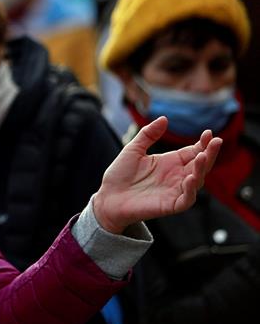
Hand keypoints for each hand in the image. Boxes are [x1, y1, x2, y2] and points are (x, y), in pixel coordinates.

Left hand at [92, 117, 221, 233]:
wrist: (108, 197)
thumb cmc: (120, 175)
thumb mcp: (133, 149)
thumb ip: (148, 134)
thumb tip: (164, 118)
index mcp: (170, 162)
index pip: (193, 151)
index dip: (203, 144)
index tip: (208, 133)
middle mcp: (177, 176)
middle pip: (200, 165)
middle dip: (210, 153)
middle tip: (216, 141)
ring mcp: (175, 191)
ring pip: (197, 181)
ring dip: (202, 169)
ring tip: (202, 157)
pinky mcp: (170, 205)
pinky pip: (186, 199)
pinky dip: (191, 190)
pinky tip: (189, 178)